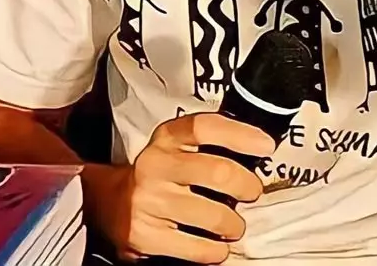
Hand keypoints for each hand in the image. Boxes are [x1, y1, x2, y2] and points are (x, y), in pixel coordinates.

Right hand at [92, 113, 274, 262]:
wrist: (110, 202)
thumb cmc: (163, 171)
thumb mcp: (178, 146)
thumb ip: (210, 142)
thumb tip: (259, 149)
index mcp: (167, 137)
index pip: (206, 127)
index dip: (240, 135)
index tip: (266, 147)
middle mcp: (155, 165)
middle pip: (217, 172)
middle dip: (247, 185)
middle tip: (252, 192)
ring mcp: (148, 201)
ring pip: (213, 215)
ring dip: (234, 224)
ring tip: (234, 225)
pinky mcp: (145, 236)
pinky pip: (197, 248)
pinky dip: (216, 250)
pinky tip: (218, 245)